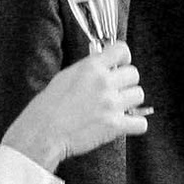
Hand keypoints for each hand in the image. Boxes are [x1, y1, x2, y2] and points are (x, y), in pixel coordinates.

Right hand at [1, 41, 146, 169]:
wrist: (43, 132)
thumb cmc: (47, 108)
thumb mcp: (65, 77)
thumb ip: (87, 70)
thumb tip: (101, 67)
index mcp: (91, 67)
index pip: (122, 50)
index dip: (123, 58)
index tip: (121, 65)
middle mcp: (104, 83)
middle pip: (134, 74)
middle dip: (126, 82)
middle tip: (116, 91)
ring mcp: (111, 104)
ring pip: (138, 95)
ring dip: (130, 102)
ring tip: (117, 108)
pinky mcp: (115, 125)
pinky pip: (140, 123)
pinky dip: (135, 125)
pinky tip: (125, 124)